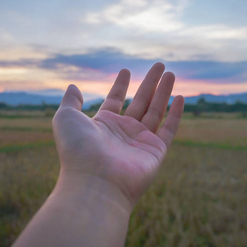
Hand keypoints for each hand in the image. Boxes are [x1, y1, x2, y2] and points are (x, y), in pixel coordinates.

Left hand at [52, 63, 183, 209]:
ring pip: (156, 111)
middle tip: (159, 65)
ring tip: (170, 73)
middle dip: (149, 83)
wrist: (94, 181)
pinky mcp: (155, 151)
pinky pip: (169, 130)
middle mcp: (123, 132)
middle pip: (140, 102)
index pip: (115, 100)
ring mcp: (140, 142)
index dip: (120, 85)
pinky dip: (176, 115)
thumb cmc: (77, 149)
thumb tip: (73, 86)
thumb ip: (71, 102)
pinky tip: (180, 98)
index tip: (126, 70)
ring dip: (164, 92)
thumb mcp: (66, 119)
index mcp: (103, 124)